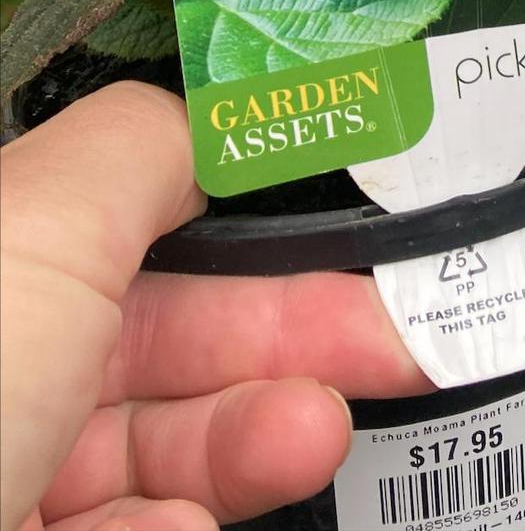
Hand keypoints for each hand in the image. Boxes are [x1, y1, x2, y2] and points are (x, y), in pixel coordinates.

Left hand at [1, 81, 428, 530]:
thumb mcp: (40, 218)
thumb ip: (152, 140)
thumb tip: (230, 111)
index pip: (128, 216)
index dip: (246, 210)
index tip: (356, 219)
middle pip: (158, 332)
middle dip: (291, 325)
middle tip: (408, 334)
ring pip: (152, 449)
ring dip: (256, 430)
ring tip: (319, 431)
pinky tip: (192, 530)